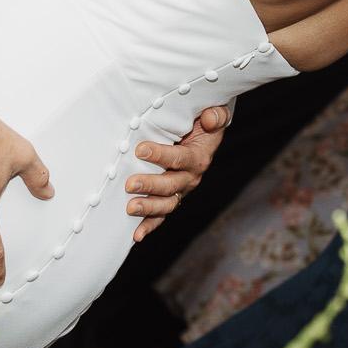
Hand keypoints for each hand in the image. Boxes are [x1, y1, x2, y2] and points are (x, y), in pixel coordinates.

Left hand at [124, 104, 228, 241]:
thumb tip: (210, 119)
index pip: (180, 158)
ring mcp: (180, 190)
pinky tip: (136, 236)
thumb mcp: (215, 112)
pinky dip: (149, 226)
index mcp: (198, 157)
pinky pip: (161, 215)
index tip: (140, 150)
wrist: (204, 134)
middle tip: (130, 184)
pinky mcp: (171, 197)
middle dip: (150, 185)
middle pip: (171, 185)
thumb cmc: (203, 120)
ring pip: (166, 204)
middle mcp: (191, 177)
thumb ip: (217, 115)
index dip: (161, 155)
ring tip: (130, 208)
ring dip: (148, 207)